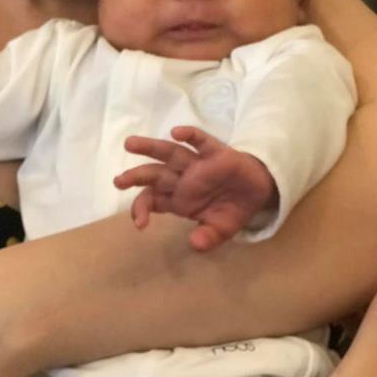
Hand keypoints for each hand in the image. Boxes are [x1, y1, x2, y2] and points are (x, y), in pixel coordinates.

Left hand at [114, 126, 276, 250]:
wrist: (258, 191)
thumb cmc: (232, 208)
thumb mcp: (221, 230)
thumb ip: (208, 237)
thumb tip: (196, 244)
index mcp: (179, 199)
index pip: (153, 200)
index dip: (142, 208)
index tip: (139, 224)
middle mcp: (183, 178)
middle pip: (154, 175)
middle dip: (136, 176)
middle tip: (118, 181)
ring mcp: (197, 164)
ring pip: (169, 153)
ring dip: (150, 147)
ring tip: (130, 144)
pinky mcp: (215, 152)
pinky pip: (200, 141)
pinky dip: (189, 135)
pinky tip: (176, 132)